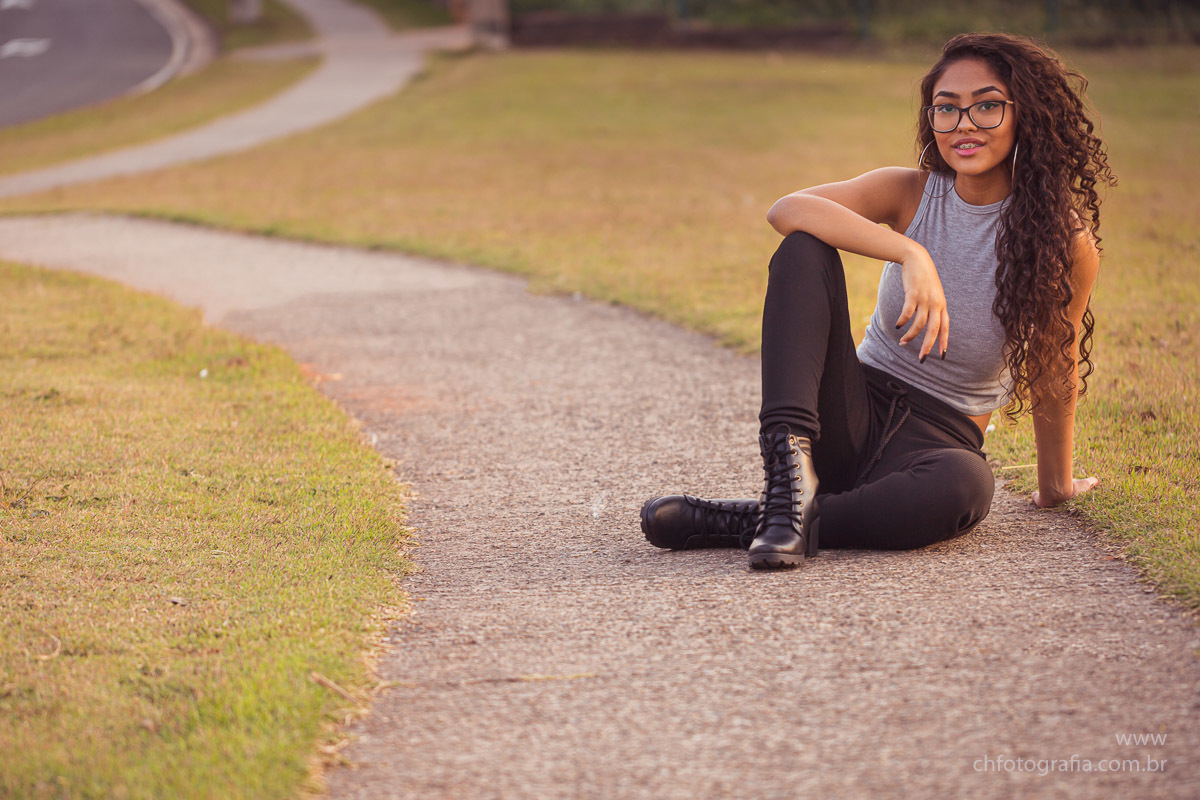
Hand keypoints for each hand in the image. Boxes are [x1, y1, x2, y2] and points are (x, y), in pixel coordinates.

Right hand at [896, 244, 948, 362]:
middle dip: (928, 346)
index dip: (944, 342)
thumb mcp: (932, 293)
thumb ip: (932, 308)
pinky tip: (898, 326)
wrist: (917, 259)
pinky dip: (902, 321)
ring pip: (919, 324)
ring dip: (910, 336)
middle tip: (922, 358)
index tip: (942, 355)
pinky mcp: (913, 294)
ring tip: (903, 342)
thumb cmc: (924, 278)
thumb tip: (926, 324)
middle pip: (934, 330)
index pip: (946, 327)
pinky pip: (907, 313)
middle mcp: (936, 304)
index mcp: (942, 305)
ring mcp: (925, 299)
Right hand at [1032, 476, 1098, 507]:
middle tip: (1056, 501)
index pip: (1070, 508)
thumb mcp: (1083, 484)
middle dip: (1057, 506)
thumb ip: (1091, 482)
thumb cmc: (1072, 488)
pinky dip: (1035, 496)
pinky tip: (1034, 494)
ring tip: (1045, 497)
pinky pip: (1037, 499)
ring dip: (1046, 500)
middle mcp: (1059, 508)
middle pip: (1058, 508)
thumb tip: (1097, 480)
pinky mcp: (1041, 502)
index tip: (1068, 502)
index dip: (1069, 506)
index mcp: (1069, 506)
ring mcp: (1049, 506)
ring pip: (1047, 504)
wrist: (1059, 490)